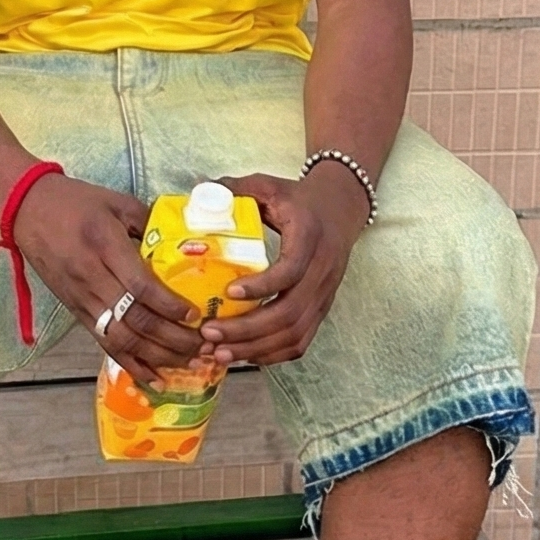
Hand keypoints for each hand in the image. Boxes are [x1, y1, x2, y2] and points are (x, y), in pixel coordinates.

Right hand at [11, 174, 202, 382]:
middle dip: (172, 339)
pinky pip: (104, 342)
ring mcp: (81, 298)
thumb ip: (148, 222)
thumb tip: (182, 242)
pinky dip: (130, 362)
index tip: (195, 315)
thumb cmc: (75, 202)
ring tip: (187, 363)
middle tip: (202, 346)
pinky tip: (153, 376)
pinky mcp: (75, 311)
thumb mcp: (117, 202)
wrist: (27, 210)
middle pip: (135, 319)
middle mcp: (92, 278)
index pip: (140, 286)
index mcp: (105, 246)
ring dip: (156, 356)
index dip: (169, 305)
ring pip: (120, 338)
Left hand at [195, 165, 371, 366]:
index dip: (262, 286)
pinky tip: (244, 354)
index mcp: (310, 237)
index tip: (228, 292)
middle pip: (289, 313)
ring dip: (255, 348)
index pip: (290, 271)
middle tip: (209, 333)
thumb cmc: (299, 199)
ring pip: (295, 333)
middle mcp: (322, 271)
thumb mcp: (270, 185)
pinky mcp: (321, 309)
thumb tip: (199, 190)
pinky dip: (273, 354)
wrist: (340, 209)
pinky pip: (301, 341)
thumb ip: (237, 188)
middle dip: (247, 330)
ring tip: (219, 352)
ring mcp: (324, 294)